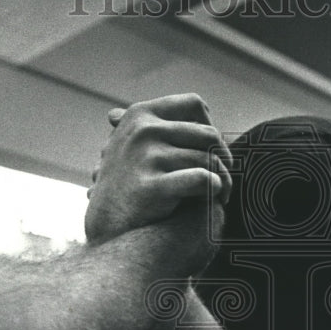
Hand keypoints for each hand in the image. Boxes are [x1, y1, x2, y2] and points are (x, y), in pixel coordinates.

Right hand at [85, 94, 231, 243]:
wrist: (105, 226)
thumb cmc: (128, 184)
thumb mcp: (134, 143)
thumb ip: (164, 125)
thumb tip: (203, 109)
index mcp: (140, 114)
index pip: (193, 103)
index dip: (210, 122)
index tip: (211, 145)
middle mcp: (143, 131)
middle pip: (209, 134)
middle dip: (224, 156)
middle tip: (225, 174)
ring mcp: (146, 157)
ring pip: (210, 159)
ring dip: (225, 179)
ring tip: (223, 194)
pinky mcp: (153, 187)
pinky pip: (202, 179)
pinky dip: (215, 188)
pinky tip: (215, 198)